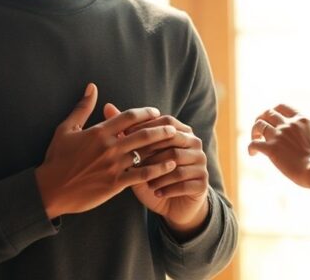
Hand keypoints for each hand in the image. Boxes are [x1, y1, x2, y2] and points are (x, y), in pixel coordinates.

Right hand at [35, 83, 178, 219]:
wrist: (50, 189)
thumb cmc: (57, 158)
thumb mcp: (66, 129)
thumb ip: (82, 108)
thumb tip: (92, 87)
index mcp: (99, 132)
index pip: (128, 117)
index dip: (145, 112)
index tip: (156, 112)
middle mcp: (109, 147)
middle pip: (142, 133)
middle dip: (161, 128)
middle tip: (174, 126)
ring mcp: (113, 166)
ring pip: (145, 153)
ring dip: (163, 147)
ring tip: (177, 143)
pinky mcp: (115, 184)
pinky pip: (142, 175)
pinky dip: (158, 169)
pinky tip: (169, 166)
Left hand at [103, 104, 209, 238]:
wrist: (174, 203)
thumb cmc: (153, 174)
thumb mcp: (138, 154)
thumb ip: (125, 131)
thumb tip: (107, 106)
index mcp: (182, 131)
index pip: (166, 122)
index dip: (146, 128)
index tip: (126, 137)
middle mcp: (195, 143)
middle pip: (172, 141)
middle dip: (151, 152)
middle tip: (134, 163)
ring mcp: (201, 162)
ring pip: (177, 163)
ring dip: (157, 173)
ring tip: (143, 182)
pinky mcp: (202, 182)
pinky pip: (184, 183)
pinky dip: (167, 188)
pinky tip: (154, 192)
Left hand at [248, 104, 309, 189]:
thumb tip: (309, 124)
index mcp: (301, 119)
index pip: (281, 107)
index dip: (273, 111)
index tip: (270, 118)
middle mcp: (288, 124)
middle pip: (267, 113)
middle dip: (261, 119)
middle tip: (259, 129)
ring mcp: (278, 135)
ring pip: (258, 125)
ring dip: (254, 131)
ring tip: (255, 139)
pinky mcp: (271, 149)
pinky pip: (254, 143)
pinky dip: (251, 147)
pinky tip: (253, 154)